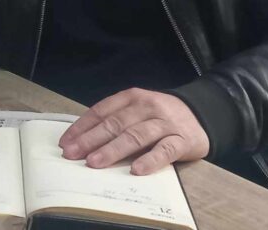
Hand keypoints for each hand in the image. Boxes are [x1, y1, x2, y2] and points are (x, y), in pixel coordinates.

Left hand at [58, 88, 208, 174]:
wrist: (201, 114)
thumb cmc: (160, 115)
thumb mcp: (137, 109)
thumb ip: (115, 119)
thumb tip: (82, 139)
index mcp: (132, 97)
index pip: (102, 111)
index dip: (83, 126)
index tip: (66, 142)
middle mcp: (147, 107)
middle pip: (116, 123)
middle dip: (91, 139)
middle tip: (73, 154)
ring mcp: (165, 123)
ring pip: (136, 135)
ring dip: (114, 149)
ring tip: (95, 162)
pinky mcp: (181, 140)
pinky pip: (165, 150)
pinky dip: (150, 160)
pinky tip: (136, 170)